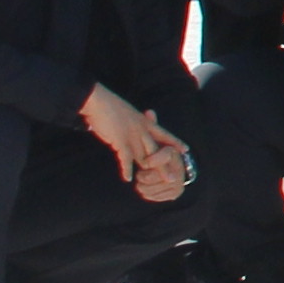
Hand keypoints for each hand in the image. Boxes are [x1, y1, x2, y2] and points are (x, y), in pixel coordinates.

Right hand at [80, 83, 191, 202]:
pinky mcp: (120, 139)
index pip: (164, 133)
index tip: (186, 149)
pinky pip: (126, 158)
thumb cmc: (108, 106)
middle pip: (157, 150)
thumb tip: (135, 126)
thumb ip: (133, 122)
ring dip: (152, 170)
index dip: (174, 142)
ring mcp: (132, 135)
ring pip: (146, 156)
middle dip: (166, 164)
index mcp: (144, 121)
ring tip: (160, 181)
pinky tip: (128, 178)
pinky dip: (126, 169)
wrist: (98, 101)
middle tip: (175, 177)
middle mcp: (142, 129)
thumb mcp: (128, 113)